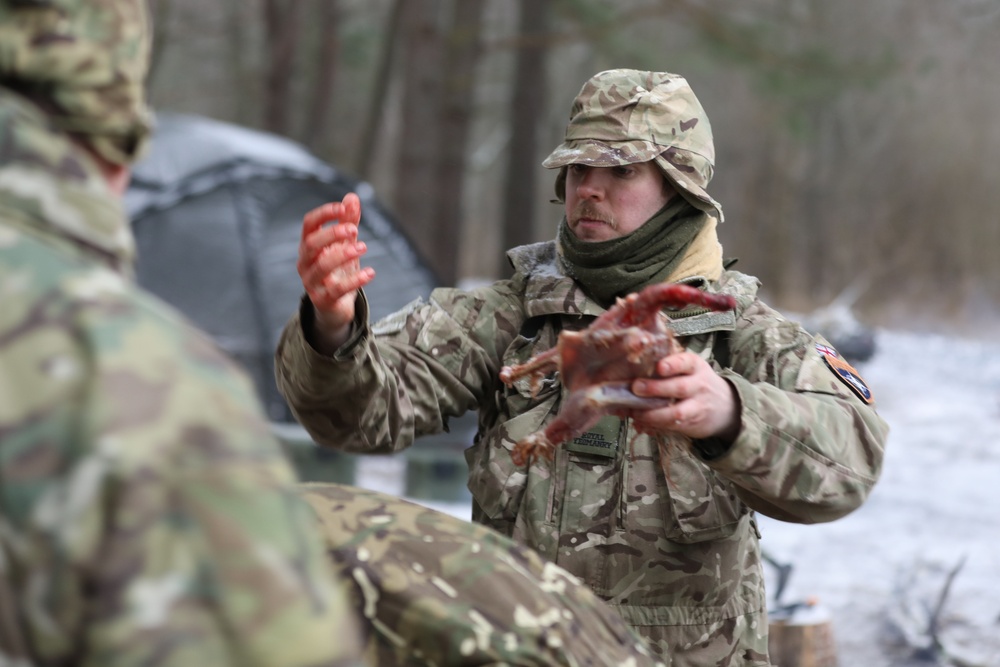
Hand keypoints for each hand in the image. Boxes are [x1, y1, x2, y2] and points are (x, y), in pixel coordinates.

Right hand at [297, 193, 374, 351]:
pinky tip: (371, 272)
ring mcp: (311, 282)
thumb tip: (352, 197)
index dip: (324, 213)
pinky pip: (337, 289)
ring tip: (363, 247)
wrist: (335, 307)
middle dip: (332, 234)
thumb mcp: (345, 245)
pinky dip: (355, 280)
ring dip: (343, 255)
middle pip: (311, 243)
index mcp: (309, 245)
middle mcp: (305, 262)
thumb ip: (348, 222)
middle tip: (353, 229)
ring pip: (322, 266)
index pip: (309, 224)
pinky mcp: (323, 300)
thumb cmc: (338, 271)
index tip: (343, 208)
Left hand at [630, 352, 740, 441]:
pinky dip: (655, 425)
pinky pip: (672, 426)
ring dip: (653, 414)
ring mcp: (696, 406)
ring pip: (677, 413)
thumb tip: (631, 371)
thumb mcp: (690, 369)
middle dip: (656, 388)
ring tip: (636, 412)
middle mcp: (698, 386)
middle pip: (680, 388)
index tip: (659, 367)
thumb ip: (668, 367)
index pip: (686, 362)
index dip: (673, 365)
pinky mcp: (691, 424)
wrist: (726, 406)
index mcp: (695, 367)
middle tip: (636, 388)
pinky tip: (642, 423)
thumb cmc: (697, 382)